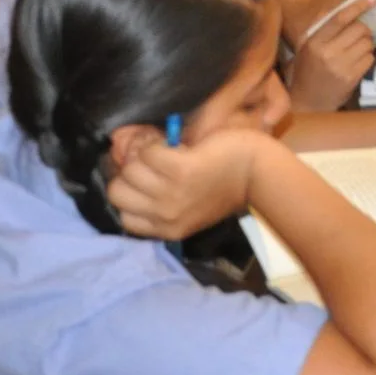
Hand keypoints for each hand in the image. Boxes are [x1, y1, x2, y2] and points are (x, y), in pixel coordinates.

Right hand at [107, 125, 268, 239]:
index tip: (146, 183)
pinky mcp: (181, 170)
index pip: (123, 218)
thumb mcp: (190, 209)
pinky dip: (157, 145)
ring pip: (129, 170)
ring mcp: (172, 194)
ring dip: (143, 157)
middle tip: (152, 166)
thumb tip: (127, 179)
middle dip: (130, 174)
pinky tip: (175, 147)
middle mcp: (166, 216)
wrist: (258, 173)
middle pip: (117, 193)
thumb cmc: (225, 186)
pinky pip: (148, 153)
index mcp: (168, 229)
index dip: (130, 195)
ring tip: (165, 155)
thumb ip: (162, 205)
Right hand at [287, 9, 374, 111]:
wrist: (308, 101)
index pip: (339, 18)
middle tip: (360, 33)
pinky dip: (367, 57)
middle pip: (359, 29)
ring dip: (366, 43)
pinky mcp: (352, 78)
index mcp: (315, 42)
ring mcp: (341, 66)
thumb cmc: (307, 69)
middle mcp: (328, 52)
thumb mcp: (304, 45)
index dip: (357, 6)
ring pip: (367, 44)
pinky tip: (358, 61)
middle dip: (364, 29)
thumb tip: (336, 5)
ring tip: (357, 49)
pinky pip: (369, 58)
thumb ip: (317, 24)